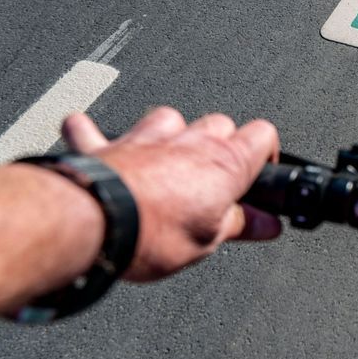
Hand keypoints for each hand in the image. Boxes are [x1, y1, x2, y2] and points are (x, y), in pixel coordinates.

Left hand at [61, 107, 281, 281]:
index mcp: (225, 162)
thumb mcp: (208, 240)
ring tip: (166, 160)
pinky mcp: (105, 145)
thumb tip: (266, 224)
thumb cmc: (152, 230)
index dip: (265, 152)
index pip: (263, 135)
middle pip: (220, 124)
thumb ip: (239, 224)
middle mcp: (189, 140)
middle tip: (214, 178)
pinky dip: (93, 133)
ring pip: (169, 118)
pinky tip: (92, 138)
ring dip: (170, 134)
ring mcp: (147, 137)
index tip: (260, 173)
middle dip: (220, 144)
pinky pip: (94, 128)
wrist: (94, 222)